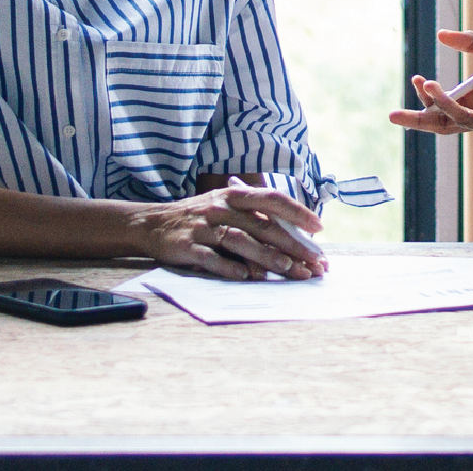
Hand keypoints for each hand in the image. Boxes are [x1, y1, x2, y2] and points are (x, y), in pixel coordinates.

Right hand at [126, 183, 325, 280]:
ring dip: (266, 256)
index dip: (297, 212)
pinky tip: (247, 277)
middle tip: (313, 262)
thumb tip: (294, 237)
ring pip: (240, 241)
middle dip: (291, 245)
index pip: (272, 199)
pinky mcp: (187, 246)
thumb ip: (255, 218)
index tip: (319, 228)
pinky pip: (211, 258)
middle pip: (262, 225)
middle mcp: (220, 208)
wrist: (152, 224)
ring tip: (288, 269)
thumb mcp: (226, 208)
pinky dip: (229, 268)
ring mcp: (203, 227)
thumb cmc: (200, 218)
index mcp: (234, 196)